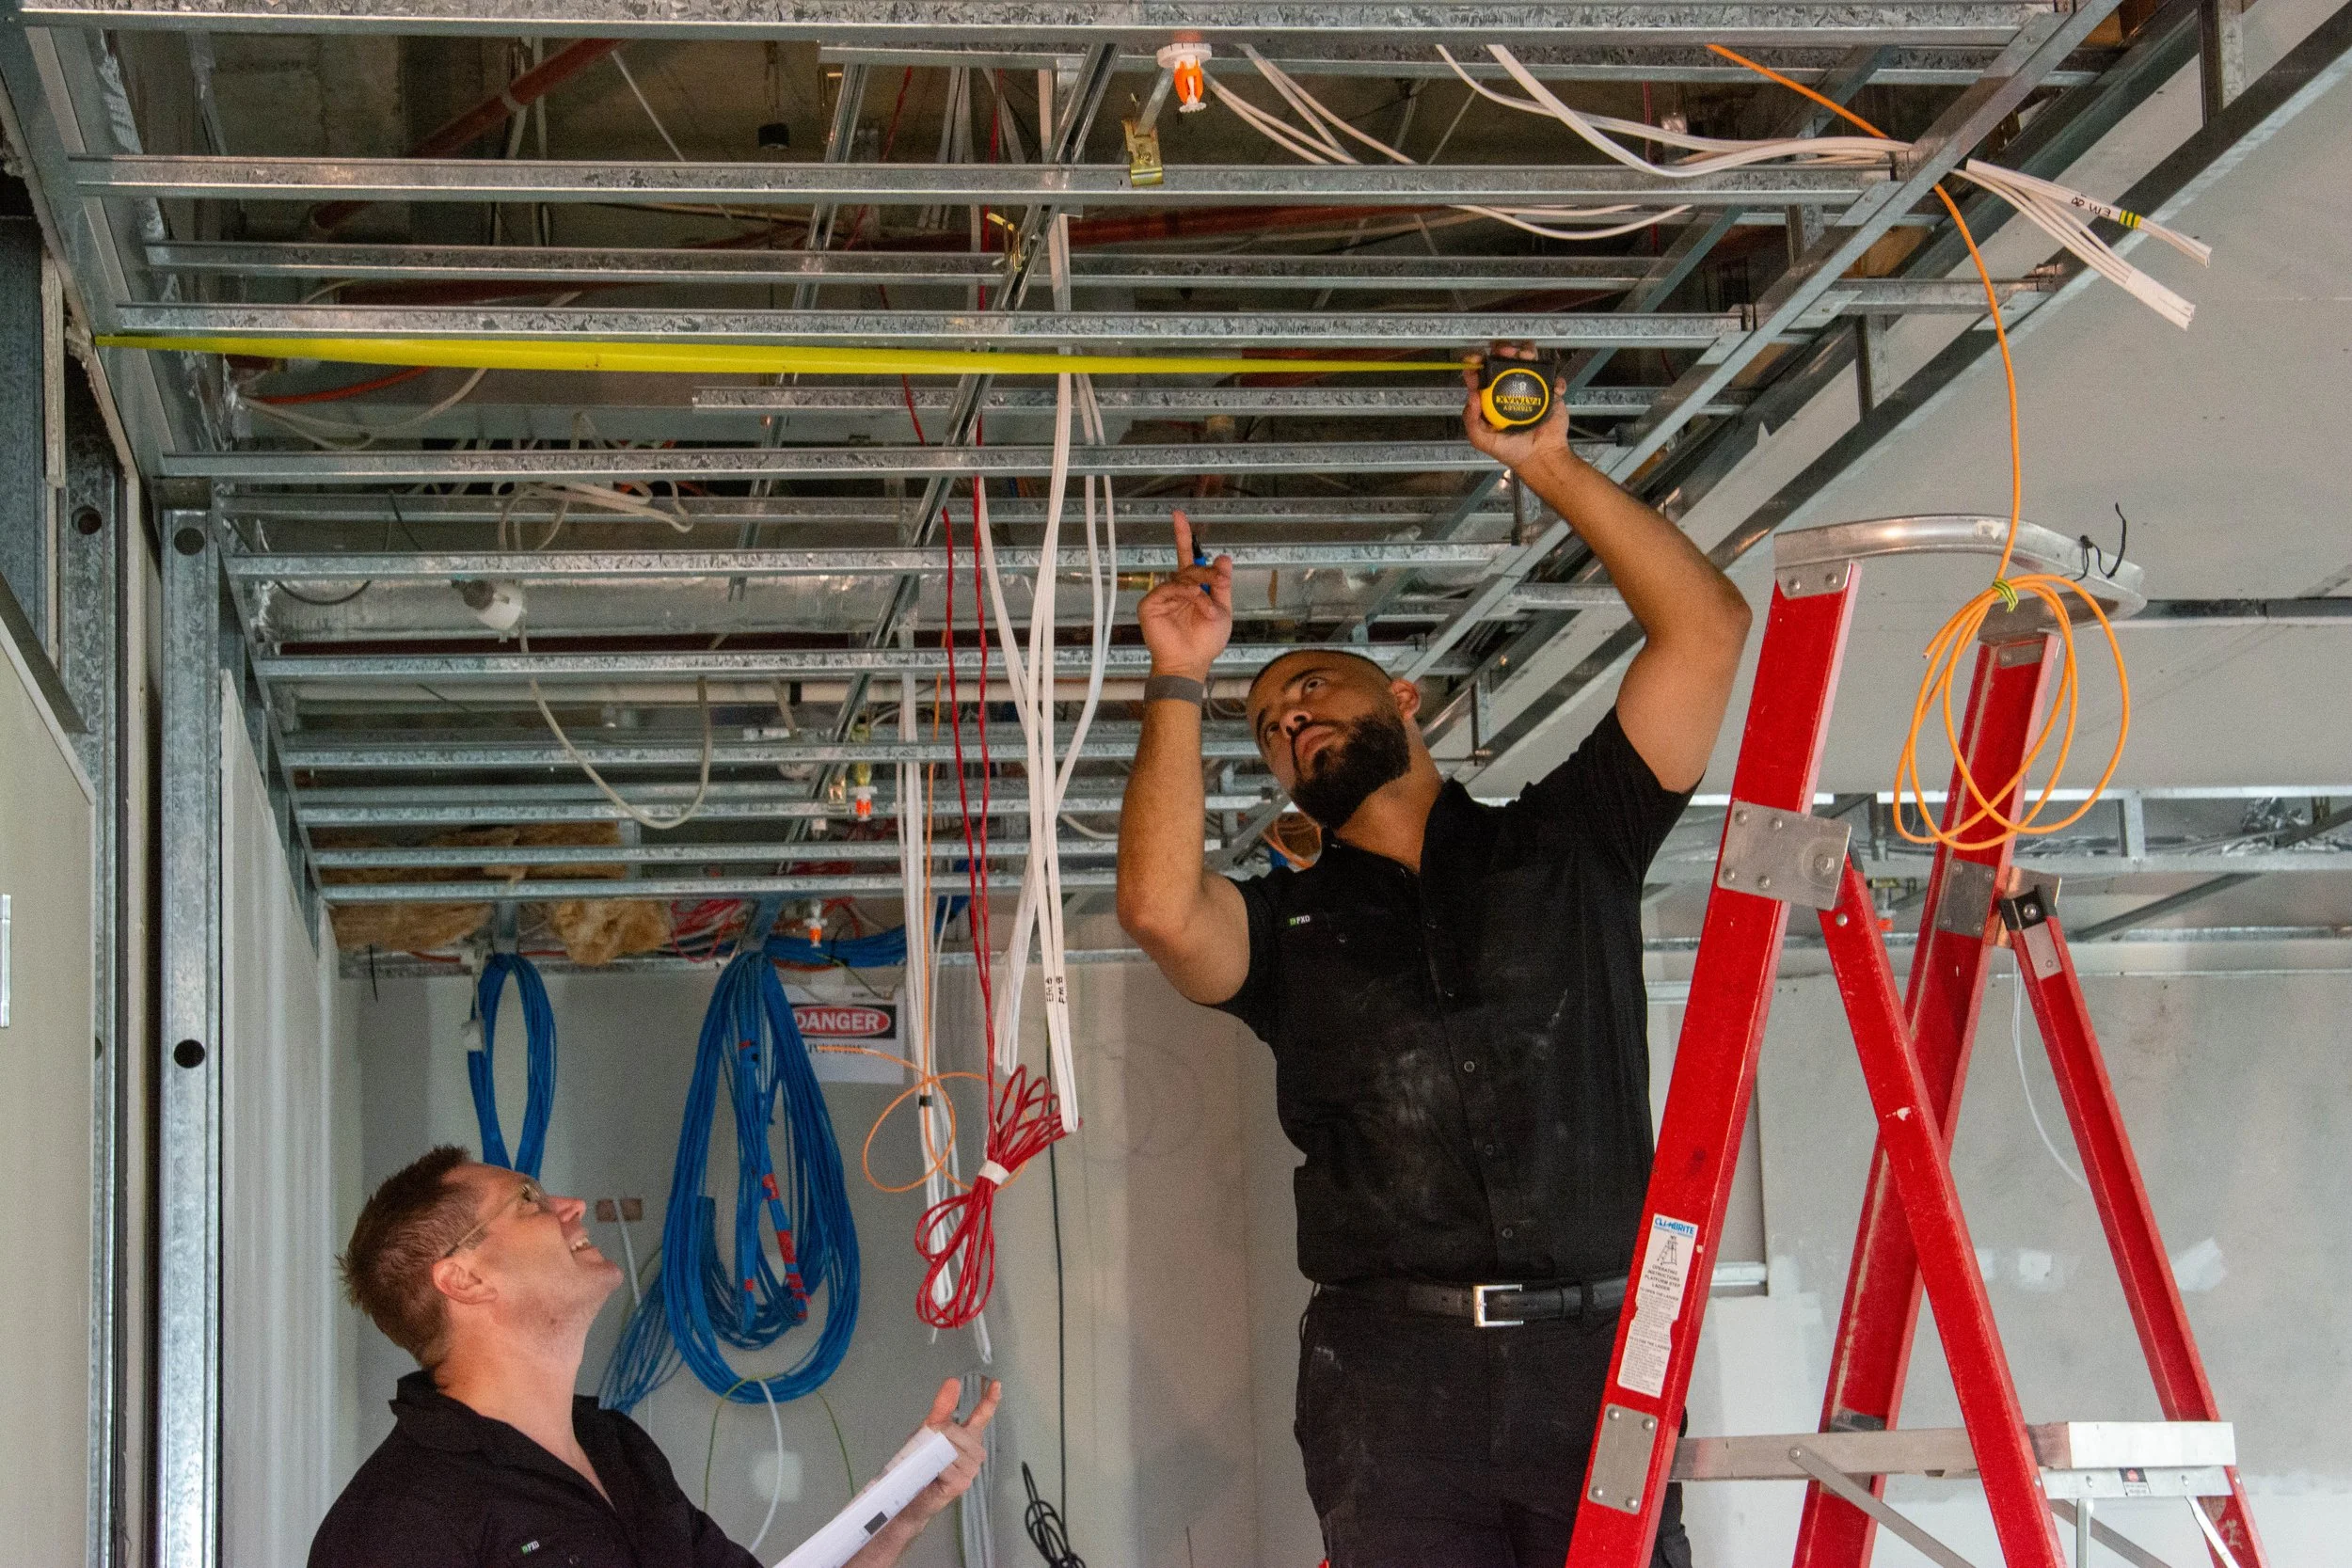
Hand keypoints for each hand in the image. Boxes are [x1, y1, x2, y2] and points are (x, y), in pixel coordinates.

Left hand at [844, 1379, 1003, 1567]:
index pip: (982, 1416)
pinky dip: (934, 1466)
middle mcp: (974, 1451)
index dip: (990, 1400)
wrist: (911, 1496)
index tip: (997, 1384)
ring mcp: (971, 1468)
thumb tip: (953, 1381)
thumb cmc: (921, 1463)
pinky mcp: (962, 1482)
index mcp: (968, 1437)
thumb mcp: (929, 1430)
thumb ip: (943, 1407)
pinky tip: (932, 1473)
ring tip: (927, 1462)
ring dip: (932, 1452)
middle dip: (936, 1436)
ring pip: (950, 1448)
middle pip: (956, 1431)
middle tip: (924, 1449)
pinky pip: (946, 1464)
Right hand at [1135, 507, 1232, 680]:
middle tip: (1218, 582)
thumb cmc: (1205, 641)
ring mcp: (1161, 596)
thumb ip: (1221, 583)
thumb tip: (1223, 557)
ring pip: (1181, 579)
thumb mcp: (1222, 610)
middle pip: (1188, 566)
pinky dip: (1184, 594)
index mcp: (1191, 588)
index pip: (1186, 557)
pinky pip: (1168, 589)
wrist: (1191, 662)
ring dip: (1199, 589)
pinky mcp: (1150, 605)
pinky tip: (1194, 601)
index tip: (1178, 514)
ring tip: (1208, 605)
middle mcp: (1174, 589)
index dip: (1183, 535)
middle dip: (1206, 572)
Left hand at [1462, 340, 1579, 477]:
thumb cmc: (1511, 451)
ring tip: (1525, 355)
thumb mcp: (1483, 440)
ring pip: (1529, 362)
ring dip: (1527, 353)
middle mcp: (1509, 390)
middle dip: (1503, 351)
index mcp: (1491, 398)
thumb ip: (1472, 420)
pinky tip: (1552, 388)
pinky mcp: (1550, 394)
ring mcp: (1531, 390)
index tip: (1476, 359)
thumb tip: (1472, 395)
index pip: (1481, 374)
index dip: (1477, 363)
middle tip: (1504, 352)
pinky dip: (1555, 380)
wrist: (1540, 458)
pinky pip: (1554, 380)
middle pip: (1505, 362)